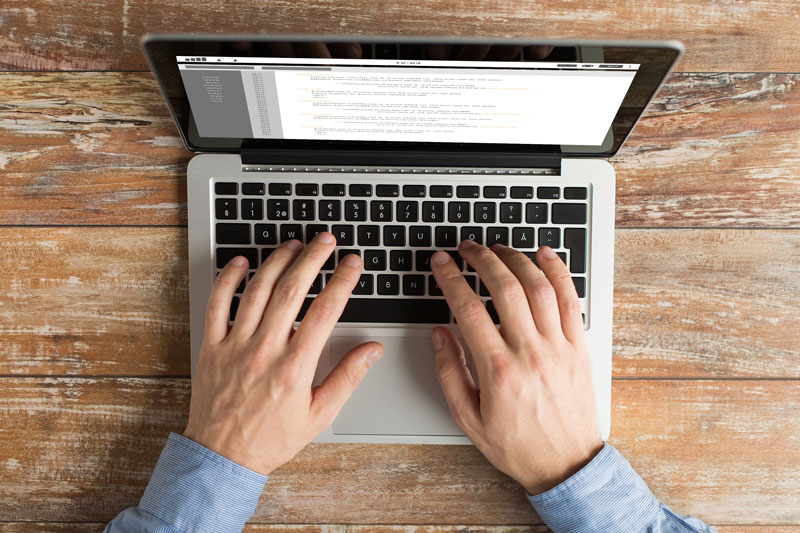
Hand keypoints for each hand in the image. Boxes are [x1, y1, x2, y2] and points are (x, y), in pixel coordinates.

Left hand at [183, 233, 382, 474]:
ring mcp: (235, 346)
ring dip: (277, 261)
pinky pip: (217, 305)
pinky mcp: (212, 347)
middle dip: (312, 259)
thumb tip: (372, 350)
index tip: (352, 264)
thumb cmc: (271, 439)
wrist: (222, 457)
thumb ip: (347, 378)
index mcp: (295, 367)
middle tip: (326, 241)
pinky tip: (242, 263)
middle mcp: (265, 350)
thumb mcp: (319, 414)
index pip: (325, 311)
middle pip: (291, 291)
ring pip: (257, 291)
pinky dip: (228, 280)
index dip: (342, 281)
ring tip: (294, 245)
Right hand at [430, 241, 602, 494]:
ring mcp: (559, 347)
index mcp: (498, 370)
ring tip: (498, 248)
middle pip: (505, 288)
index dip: (450, 279)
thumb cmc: (517, 444)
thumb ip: (449, 373)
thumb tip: (439, 334)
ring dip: (516, 259)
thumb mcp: (468, 418)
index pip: (468, 309)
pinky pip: (571, 300)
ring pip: (538, 287)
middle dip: (481, 259)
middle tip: (467, 247)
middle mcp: (530, 353)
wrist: (565, 464)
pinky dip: (558, 272)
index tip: (441, 263)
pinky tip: (544, 255)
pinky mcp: (579, 346)